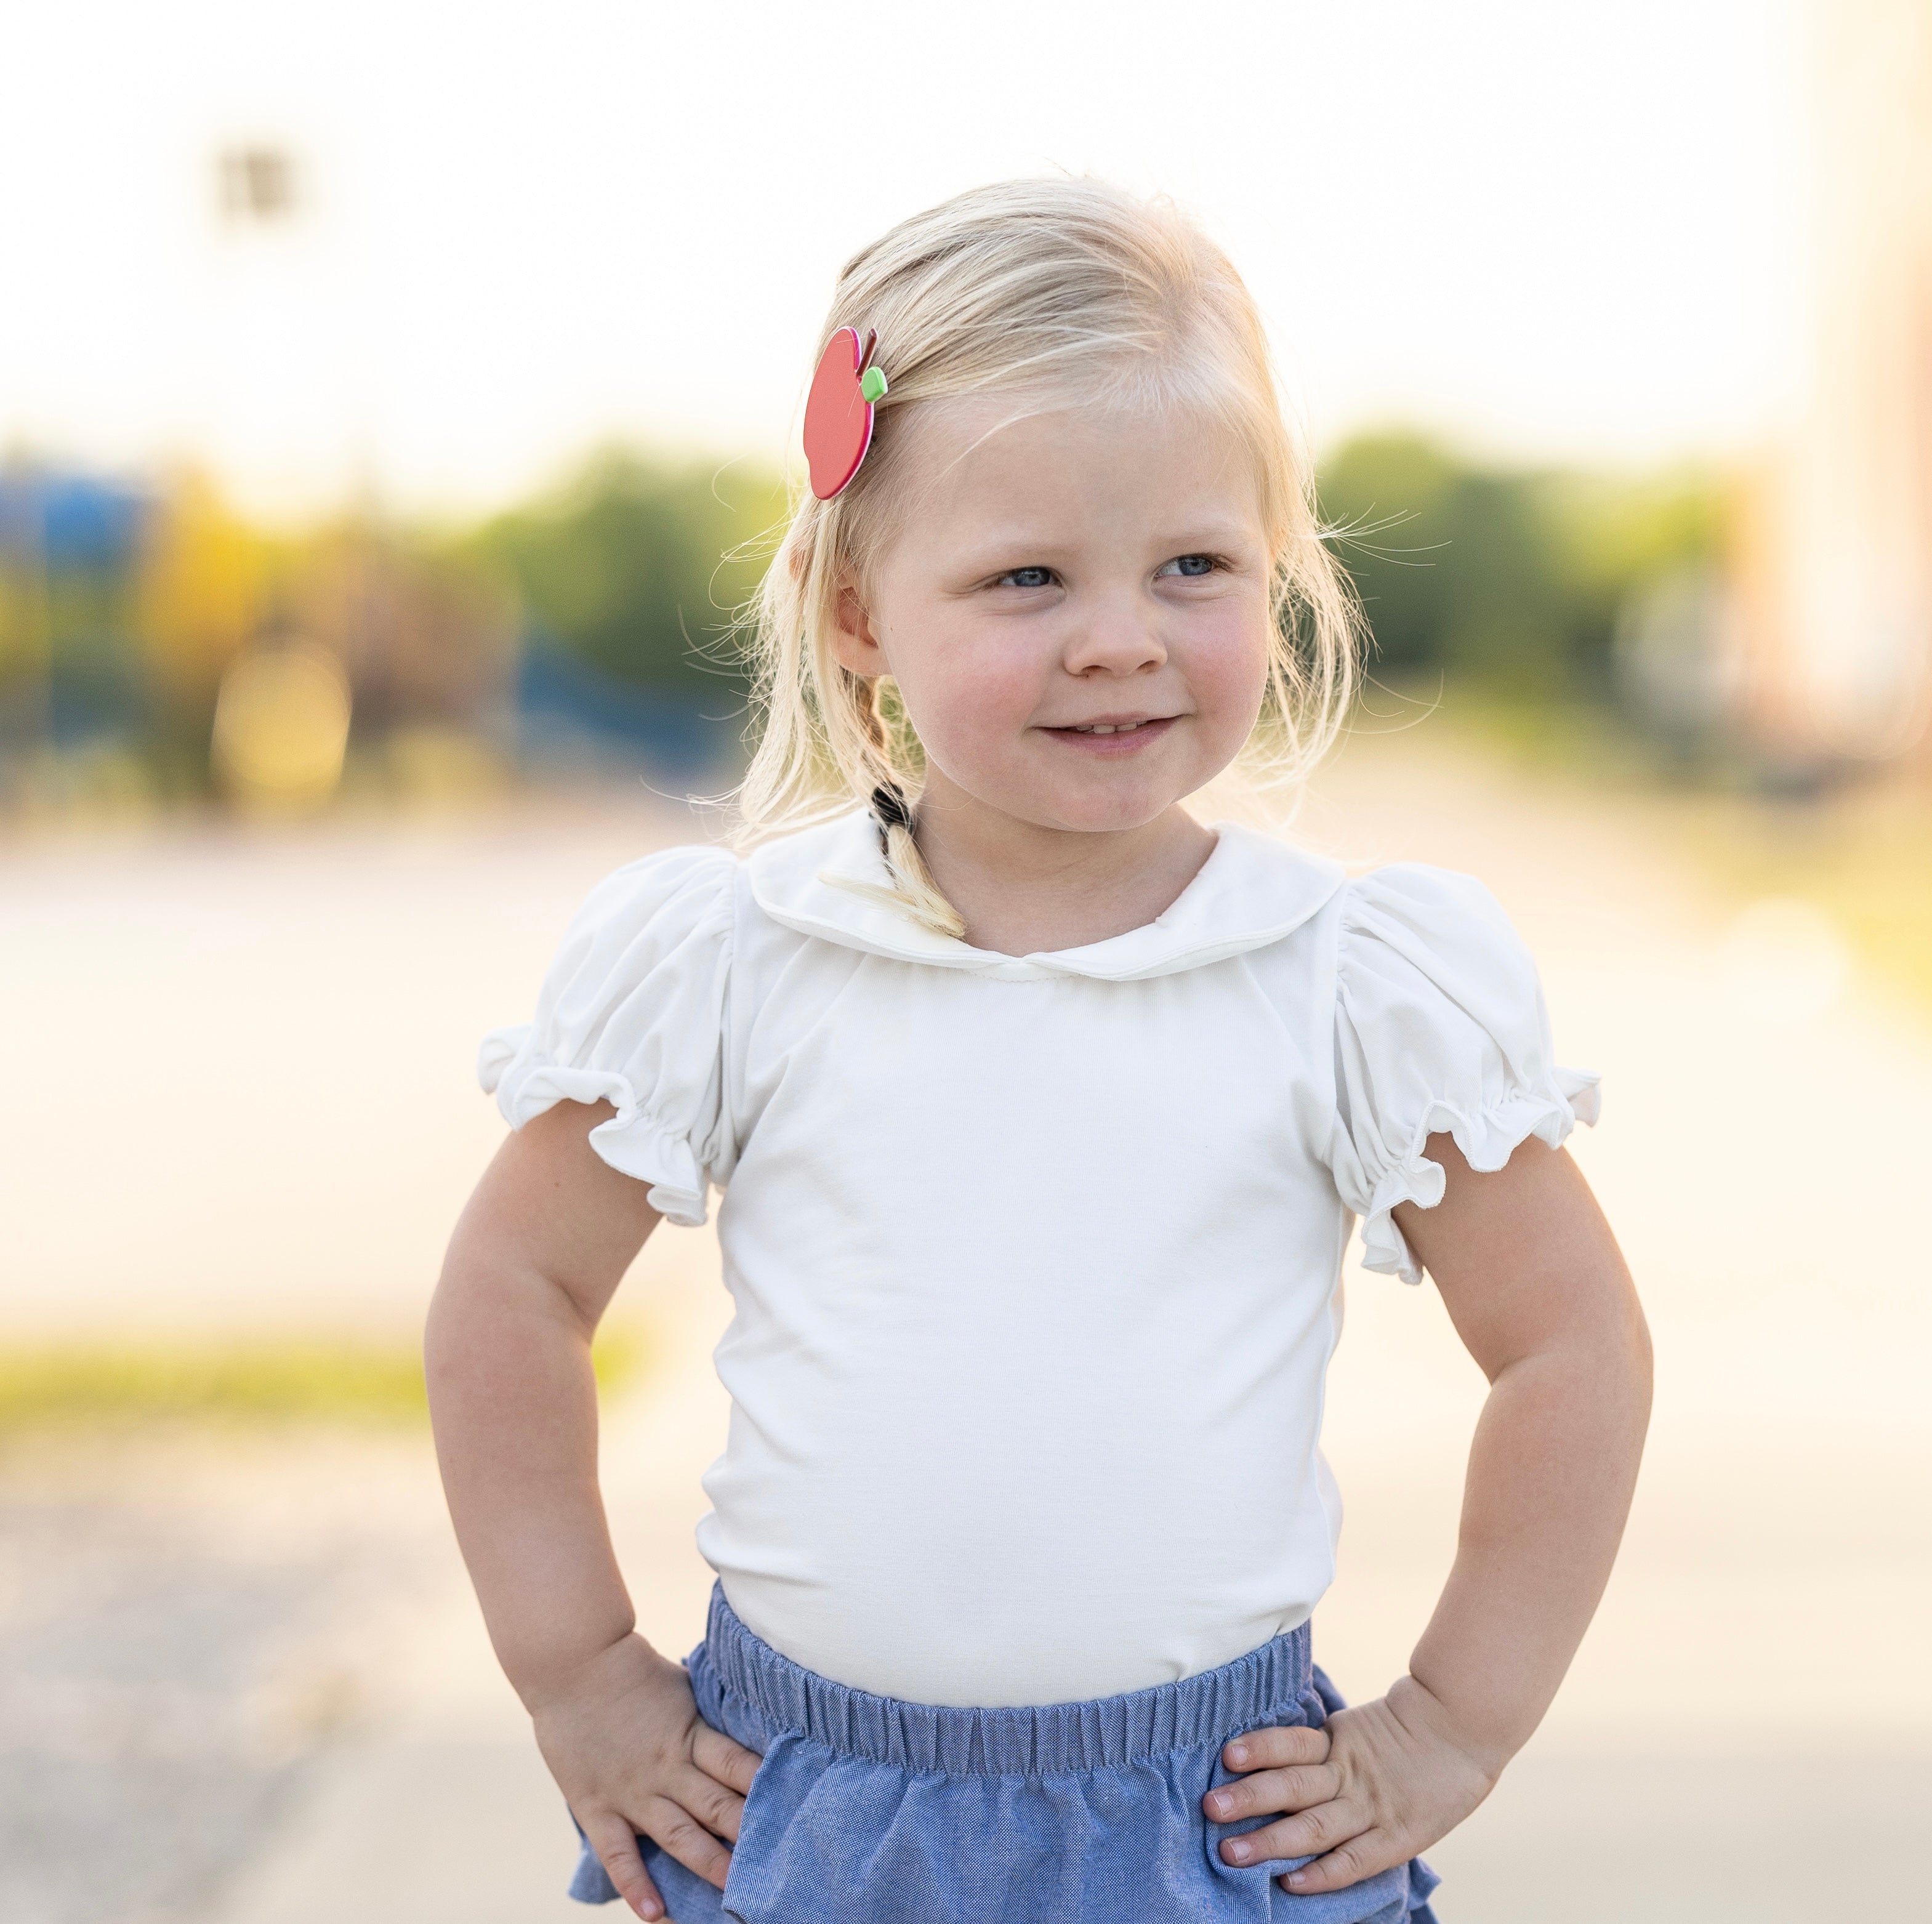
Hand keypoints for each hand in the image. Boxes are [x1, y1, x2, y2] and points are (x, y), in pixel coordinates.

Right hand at [530, 1631, 761, 1920]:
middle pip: (716, 1806)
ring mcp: (632, 1791)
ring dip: (708, 1864)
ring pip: (677, 1835)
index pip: (738, 1765)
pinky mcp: (597, 1806)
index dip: (766, 1788)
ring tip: (736, 1894)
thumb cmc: (631, 1669)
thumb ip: (705, 1717)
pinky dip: (635, 1885)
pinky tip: (654, 1913)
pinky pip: (618, 1853)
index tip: (795, 1809)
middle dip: (747, 1836)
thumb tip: (744, 1723)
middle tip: (778, 1865)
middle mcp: (666, 1767)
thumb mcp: (683, 1687)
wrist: (572, 1662)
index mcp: (691, 1733)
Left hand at [1201, 1675, 1496, 1894]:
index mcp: (1338, 1740)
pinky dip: (1322, 1873)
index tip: (1226, 1755)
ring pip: (1314, 1826)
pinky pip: (1354, 1860)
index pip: (1291, 1743)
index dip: (1260, 1748)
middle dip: (1249, 1799)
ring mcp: (1372, 1807)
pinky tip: (1291, 1883)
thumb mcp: (1358, 1727)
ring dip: (1271, 1840)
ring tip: (1231, 1851)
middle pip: (1292, 1786)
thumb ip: (1321, 1746)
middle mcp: (1349, 1774)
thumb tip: (1267, 1759)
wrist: (1464, 1728)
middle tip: (1210, 1807)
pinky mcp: (1396, 1837)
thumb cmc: (1408, 1729)